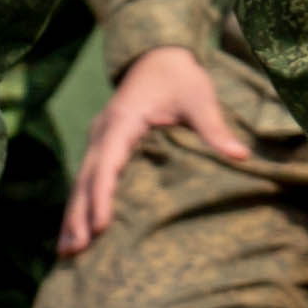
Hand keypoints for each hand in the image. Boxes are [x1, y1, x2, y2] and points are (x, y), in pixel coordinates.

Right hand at [62, 44, 253, 256]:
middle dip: (79, 214)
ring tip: (66, 251)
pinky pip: (87, 178)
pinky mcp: (103, 146)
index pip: (108, 163)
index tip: (100, 226)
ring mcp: (99, 138)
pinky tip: (75, 230)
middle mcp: (104, 131)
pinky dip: (79, 204)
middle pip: (86, 178)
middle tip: (75, 251)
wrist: (158, 56)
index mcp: (123, 120)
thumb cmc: (180, 77)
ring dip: (73, 214)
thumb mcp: (199, 98)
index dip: (102, 196)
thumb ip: (214, 128)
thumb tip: (241, 156)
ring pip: (81, 181)